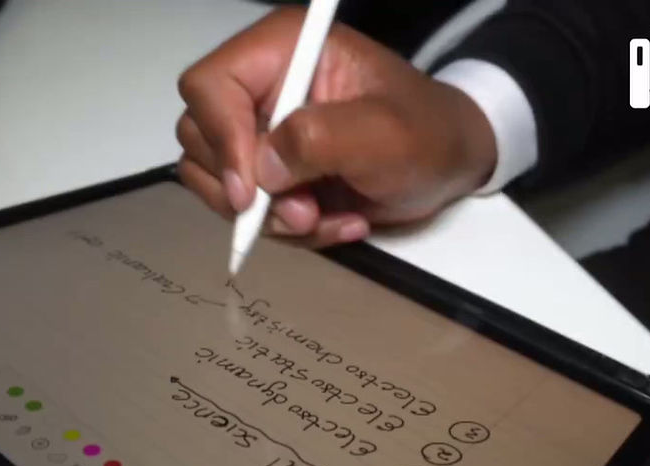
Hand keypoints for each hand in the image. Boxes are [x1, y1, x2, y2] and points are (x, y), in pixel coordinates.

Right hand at [176, 7, 495, 247]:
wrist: (449, 164)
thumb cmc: (428, 134)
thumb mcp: (385, 134)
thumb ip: (320, 138)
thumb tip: (262, 169)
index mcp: (283, 50)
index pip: (209, 86)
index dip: (221, 139)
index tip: (252, 193)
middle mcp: (260, 87)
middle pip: (200, 139)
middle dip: (249, 192)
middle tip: (305, 213)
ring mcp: (260, 132)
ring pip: (217, 184)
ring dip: (271, 219)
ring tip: (327, 219)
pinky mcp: (269, 173)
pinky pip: (246, 212)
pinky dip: (287, 231)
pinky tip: (336, 222)